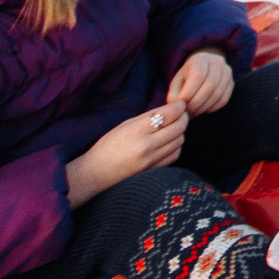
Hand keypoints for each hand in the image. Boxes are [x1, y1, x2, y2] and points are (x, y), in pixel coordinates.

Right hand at [67, 101, 187, 206]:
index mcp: (137, 131)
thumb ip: (148, 117)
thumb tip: (171, 108)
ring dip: (180, 131)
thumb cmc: (108, 146)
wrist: (96, 173)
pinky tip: (169, 141)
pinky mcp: (154, 170)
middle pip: (179, 127)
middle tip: (180, 113)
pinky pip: (175, 154)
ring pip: (180, 141)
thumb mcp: (125, 125)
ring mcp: (152, 160)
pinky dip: (176, 145)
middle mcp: (147, 146)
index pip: (169, 114)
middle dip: (183, 117)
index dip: (179, 106)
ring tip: (173, 127)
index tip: (180, 104)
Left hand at [168, 49, 233, 115]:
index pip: (198, 76)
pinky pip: (224, 100)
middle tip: (187, 112)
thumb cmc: (187, 77)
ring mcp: (227, 72)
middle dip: (196, 103)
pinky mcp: (232, 83)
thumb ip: (174, 94)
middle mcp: (217, 62)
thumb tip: (177, 106)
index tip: (180, 105)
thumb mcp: (177, 81)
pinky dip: (212, 108)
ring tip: (193, 113)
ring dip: (203, 107)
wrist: (204, 68)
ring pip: (217, 94)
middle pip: (209, 86)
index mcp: (200, 59)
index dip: (189, 93)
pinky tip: (203, 109)